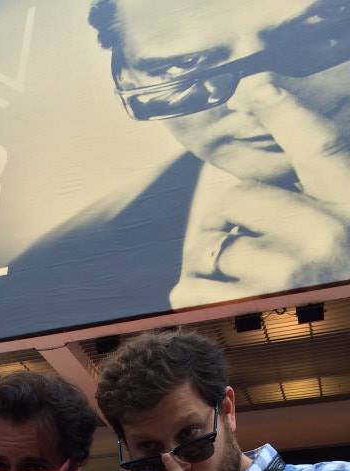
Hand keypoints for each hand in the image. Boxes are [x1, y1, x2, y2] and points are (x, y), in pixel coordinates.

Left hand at [171, 79, 349, 306]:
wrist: (342, 332)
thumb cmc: (333, 275)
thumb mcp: (340, 219)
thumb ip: (314, 190)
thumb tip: (263, 143)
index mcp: (348, 205)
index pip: (318, 146)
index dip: (286, 111)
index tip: (257, 85)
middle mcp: (323, 237)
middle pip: (238, 200)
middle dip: (227, 218)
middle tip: (240, 237)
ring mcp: (288, 276)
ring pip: (215, 245)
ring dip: (211, 257)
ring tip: (232, 272)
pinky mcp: (253, 313)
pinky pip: (190, 288)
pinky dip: (190, 289)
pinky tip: (210, 293)